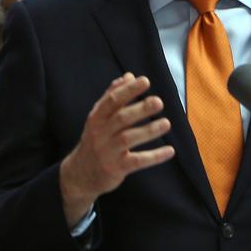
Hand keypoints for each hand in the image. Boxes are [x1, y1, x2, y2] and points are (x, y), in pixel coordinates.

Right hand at [59, 73, 174, 226]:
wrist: (80, 174)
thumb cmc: (94, 140)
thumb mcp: (98, 118)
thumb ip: (112, 96)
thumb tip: (128, 76)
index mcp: (96, 117)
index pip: (112, 100)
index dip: (128, 90)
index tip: (145, 81)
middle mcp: (100, 133)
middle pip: (121, 118)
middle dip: (140, 109)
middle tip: (159, 102)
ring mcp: (108, 151)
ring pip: (128, 138)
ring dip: (149, 130)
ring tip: (166, 123)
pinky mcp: (116, 168)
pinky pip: (137, 161)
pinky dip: (154, 156)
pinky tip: (170, 151)